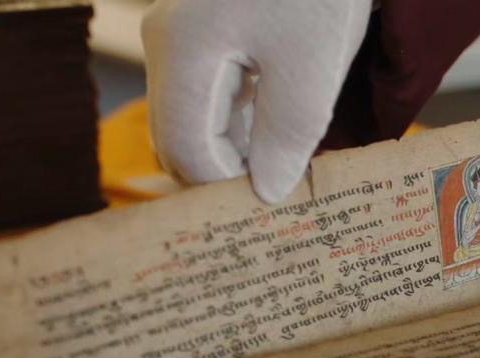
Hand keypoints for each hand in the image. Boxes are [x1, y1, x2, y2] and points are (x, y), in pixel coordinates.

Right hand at [142, 0, 372, 202]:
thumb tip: (265, 191)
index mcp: (182, 51)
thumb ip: (286, 138)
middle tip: (279, 197)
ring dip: (235, 150)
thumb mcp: (312, 68)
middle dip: (225, 174)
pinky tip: (280, 131)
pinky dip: (240, 121)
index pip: (186, 151)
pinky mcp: (204, 29)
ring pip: (194, 119)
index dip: (228, 188)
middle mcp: (167, 42)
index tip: (275, 206)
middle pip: (178, 138)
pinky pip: (209, 93)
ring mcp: (181, 34)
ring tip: (286, 169)